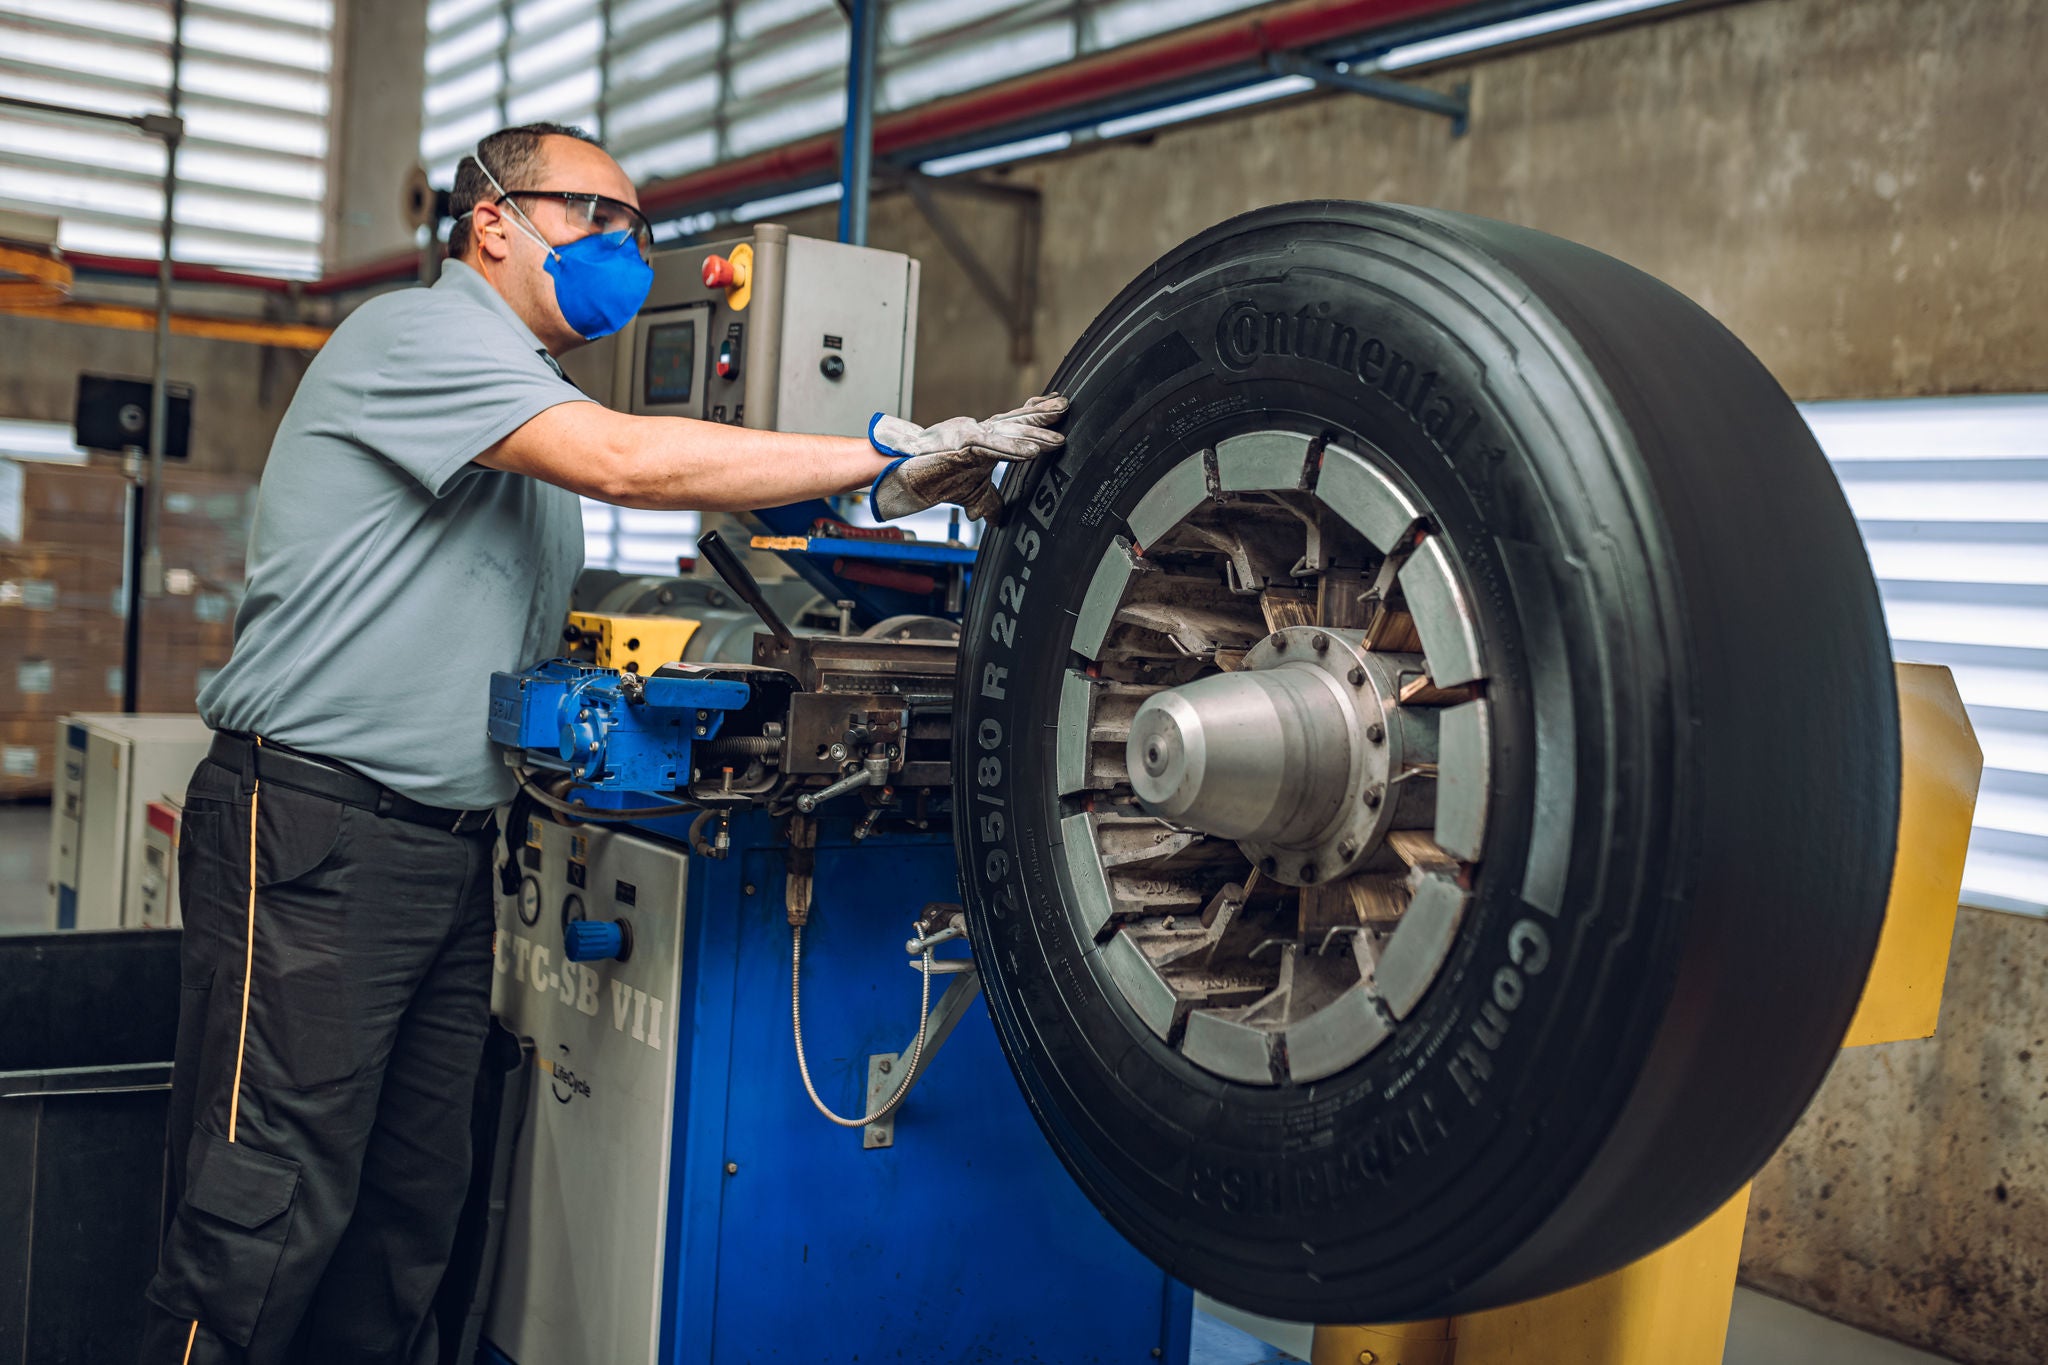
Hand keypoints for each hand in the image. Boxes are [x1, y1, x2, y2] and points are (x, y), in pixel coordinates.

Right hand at [868, 394, 1066, 520]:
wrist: (902, 480)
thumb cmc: (932, 478)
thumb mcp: (970, 494)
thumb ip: (987, 502)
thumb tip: (998, 519)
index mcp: (982, 441)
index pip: (1013, 425)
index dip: (1035, 417)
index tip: (1057, 407)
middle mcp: (978, 434)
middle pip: (1015, 423)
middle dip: (1041, 416)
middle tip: (1065, 407)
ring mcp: (969, 438)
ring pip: (1007, 433)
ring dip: (1034, 435)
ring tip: (1056, 438)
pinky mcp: (959, 448)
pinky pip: (990, 447)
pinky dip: (1011, 449)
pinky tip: (1031, 452)